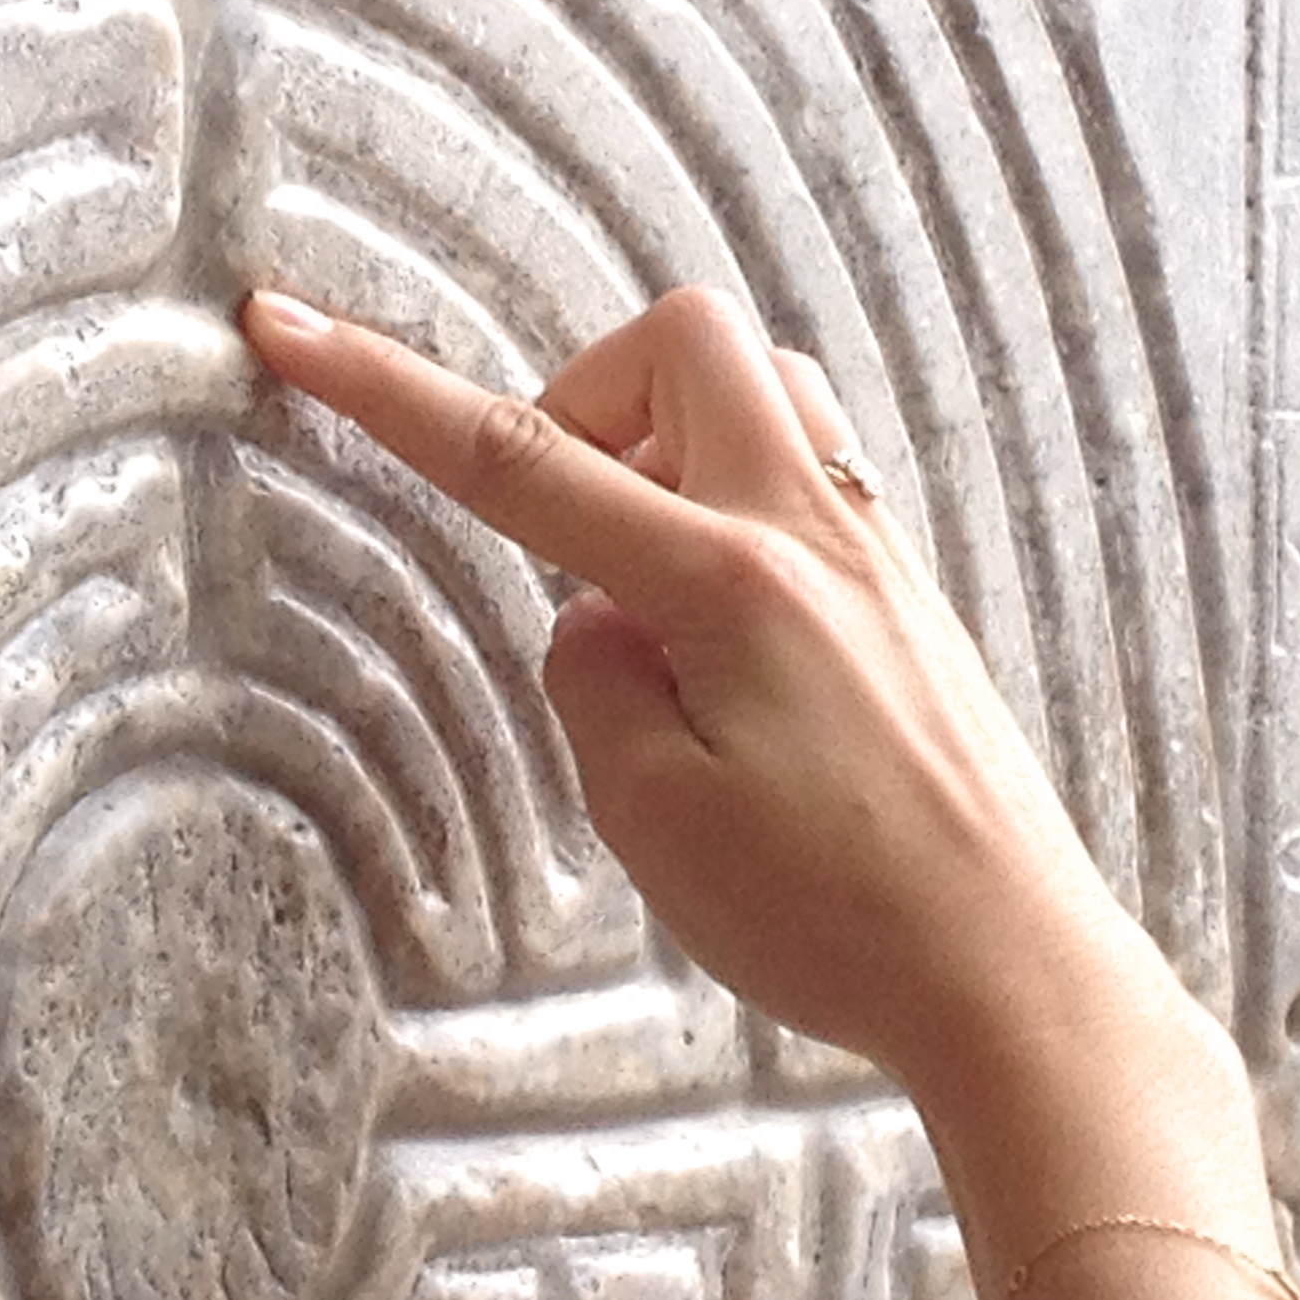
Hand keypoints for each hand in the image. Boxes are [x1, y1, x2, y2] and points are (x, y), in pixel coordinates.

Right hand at [237, 283, 1269, 1278]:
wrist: (1014, 975)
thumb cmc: (835, 916)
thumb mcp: (653, 818)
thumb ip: (591, 683)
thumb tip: (596, 616)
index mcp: (726, 580)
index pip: (518, 458)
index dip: (384, 389)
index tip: (285, 325)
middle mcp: (812, 532)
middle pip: (682, 341)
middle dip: (586, 393)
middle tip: (561, 533)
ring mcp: (873, 557)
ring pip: (762, 391)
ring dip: (670, 441)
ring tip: (640, 582)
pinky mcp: (904, 602)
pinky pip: (807, 476)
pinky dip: (731, 509)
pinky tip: (720, 647)